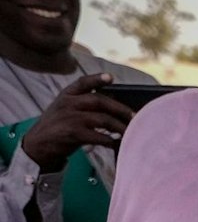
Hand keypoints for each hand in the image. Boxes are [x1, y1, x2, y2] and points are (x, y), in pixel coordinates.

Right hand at [20, 74, 136, 169]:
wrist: (39, 144)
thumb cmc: (59, 126)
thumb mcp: (65, 108)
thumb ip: (83, 104)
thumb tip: (114, 103)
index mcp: (67, 95)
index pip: (83, 82)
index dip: (97, 79)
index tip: (111, 77)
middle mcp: (68, 103)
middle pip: (99, 101)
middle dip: (120, 108)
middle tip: (135, 116)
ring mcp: (70, 118)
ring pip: (103, 119)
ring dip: (120, 126)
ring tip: (130, 132)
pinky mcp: (73, 134)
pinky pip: (99, 136)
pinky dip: (111, 140)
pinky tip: (118, 143)